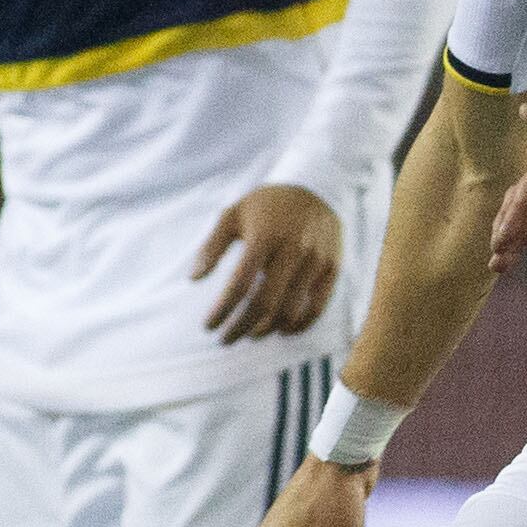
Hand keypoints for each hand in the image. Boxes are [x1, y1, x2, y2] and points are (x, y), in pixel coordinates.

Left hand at [194, 184, 340, 343]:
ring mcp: (316, 261)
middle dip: (241, 327)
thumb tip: (194, 278)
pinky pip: (317, 307)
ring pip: (290, 309)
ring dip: (267, 329)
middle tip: (226, 339)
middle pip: (265, 302)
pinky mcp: (332, 269)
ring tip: (251, 334)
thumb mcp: (233, 214)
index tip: (209, 326)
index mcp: (265, 236)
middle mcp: (293, 250)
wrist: (316, 187)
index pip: (240, 283)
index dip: (223, 310)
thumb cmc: (267, 204)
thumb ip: (212, 246)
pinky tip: (283, 330)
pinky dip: (299, 325)